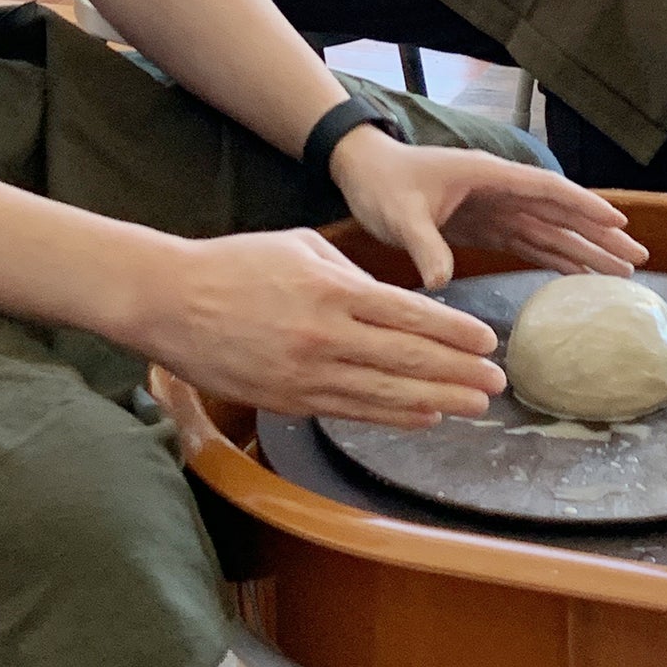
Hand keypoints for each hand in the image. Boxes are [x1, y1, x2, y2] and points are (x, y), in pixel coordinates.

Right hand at [136, 229, 504, 426]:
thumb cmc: (238, 264)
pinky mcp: (287, 398)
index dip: (453, 331)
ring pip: (384, 391)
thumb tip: (394, 298)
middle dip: (458, 371)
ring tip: (474, 405)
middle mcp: (325, 334)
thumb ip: (352, 274)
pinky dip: (392, 416)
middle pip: (406, 357)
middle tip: (497, 381)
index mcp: (333, 290)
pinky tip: (424, 417)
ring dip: (436, 400)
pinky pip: (351, 410)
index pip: (409, 314)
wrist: (169, 300)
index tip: (487, 341)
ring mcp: (306, 372)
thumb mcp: (303, 249)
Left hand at [331, 130, 648, 289]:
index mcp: (489, 177)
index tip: (618, 224)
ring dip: (586, 249)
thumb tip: (440, 281)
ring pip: (551, 230)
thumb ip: (425, 246)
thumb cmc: (383, 185)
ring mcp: (496, 208)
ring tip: (622, 271)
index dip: (584, 207)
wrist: (363, 173)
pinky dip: (556, 258)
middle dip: (600, 234)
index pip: (548, 190)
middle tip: (638, 258)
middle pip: (561, 213)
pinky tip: (580, 275)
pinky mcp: (485, 226)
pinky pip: (530, 243)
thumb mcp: (401, 215)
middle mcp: (501, 191)